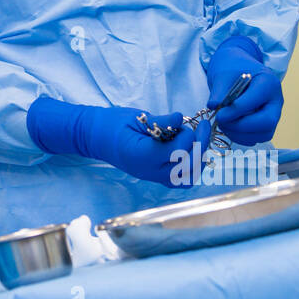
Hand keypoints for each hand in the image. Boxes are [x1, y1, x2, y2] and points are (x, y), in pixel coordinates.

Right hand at [27, 97, 210, 186]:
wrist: (95, 137)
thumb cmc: (112, 124)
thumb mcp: (136, 118)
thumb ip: (160, 121)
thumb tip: (181, 118)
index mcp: (142, 156)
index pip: (176, 152)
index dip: (188, 136)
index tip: (186, 122)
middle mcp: (149, 171)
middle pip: (187, 168)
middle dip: (200, 146)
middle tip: (203, 127)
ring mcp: (152, 177)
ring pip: (187, 178)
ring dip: (198, 159)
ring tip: (199, 140)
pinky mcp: (155, 177)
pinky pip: (180, 180)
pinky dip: (191, 168)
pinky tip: (191, 150)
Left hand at [205, 36, 282, 144]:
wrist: (237, 67)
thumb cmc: (231, 67)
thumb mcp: (222, 74)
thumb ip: (219, 91)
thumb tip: (214, 107)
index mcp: (268, 82)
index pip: (256, 101)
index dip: (236, 111)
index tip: (220, 115)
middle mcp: (275, 100)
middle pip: (267, 122)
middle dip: (242, 126)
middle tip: (222, 122)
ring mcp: (273, 113)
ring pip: (264, 133)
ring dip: (241, 134)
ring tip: (224, 125)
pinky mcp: (266, 123)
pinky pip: (258, 137)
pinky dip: (242, 137)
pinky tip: (229, 128)